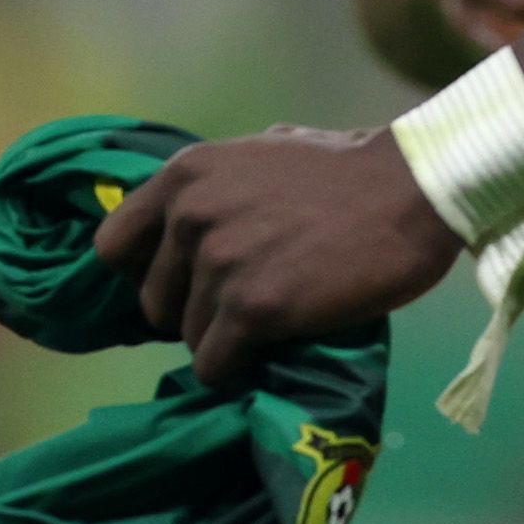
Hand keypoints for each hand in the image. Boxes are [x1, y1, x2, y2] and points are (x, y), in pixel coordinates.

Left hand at [91, 126, 461, 389]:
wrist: (410, 191)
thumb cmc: (346, 170)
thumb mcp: (262, 153)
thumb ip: (219, 185)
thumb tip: (193, 215)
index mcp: (185, 176)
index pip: (113, 244)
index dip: (145, 272)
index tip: (180, 284)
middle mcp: (189, 217)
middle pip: (153, 300)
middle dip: (190, 312)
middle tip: (235, 313)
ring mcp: (219, 265)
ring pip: (188, 338)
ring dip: (221, 342)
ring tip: (264, 332)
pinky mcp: (253, 310)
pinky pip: (215, 365)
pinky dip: (236, 370)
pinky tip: (266, 356)